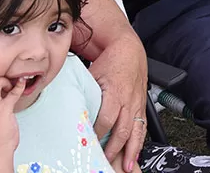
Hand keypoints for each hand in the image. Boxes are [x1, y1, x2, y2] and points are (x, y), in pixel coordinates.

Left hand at [89, 35, 147, 169]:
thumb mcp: (93, 73)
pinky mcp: (142, 105)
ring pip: (136, 131)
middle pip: (122, 130)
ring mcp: (137, 104)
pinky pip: (142, 126)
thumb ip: (83, 91)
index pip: (105, 119)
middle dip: (114, 148)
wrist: (130, 49)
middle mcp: (128, 101)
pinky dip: (139, 142)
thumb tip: (67, 105)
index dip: (96, 134)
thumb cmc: (111, 60)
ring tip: (127, 167)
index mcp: (115, 93)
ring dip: (131, 151)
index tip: (88, 144)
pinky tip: (135, 153)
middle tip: (104, 161)